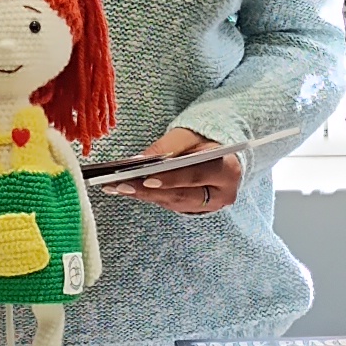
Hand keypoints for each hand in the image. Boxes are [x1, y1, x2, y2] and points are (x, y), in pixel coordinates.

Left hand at [114, 127, 243, 213]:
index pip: (196, 176)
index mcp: (228, 171)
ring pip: (172, 203)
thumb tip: (138, 161)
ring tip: (116, 187)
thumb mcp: (188, 136)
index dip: (171, 178)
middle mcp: (222, 195)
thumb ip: (166, 148)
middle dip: (149, 191)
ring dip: (143, 195)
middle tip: (122, 185)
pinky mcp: (195, 209)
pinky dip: (148, 196)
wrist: (222, 154)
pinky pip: (169, 203)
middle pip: (181, 195)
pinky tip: (126, 189)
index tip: (147, 178)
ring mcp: (209, 206)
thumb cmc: (205, 141)